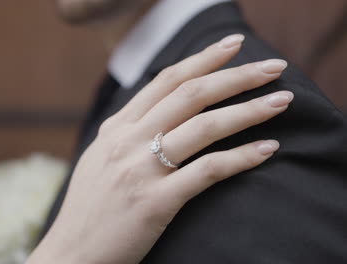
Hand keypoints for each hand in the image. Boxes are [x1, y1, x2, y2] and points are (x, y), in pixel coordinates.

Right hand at [27, 34, 291, 263]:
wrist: (71, 253)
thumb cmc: (90, 208)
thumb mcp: (100, 158)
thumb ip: (127, 132)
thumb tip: (159, 112)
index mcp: (116, 128)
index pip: (165, 81)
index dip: (202, 59)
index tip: (232, 46)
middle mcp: (127, 141)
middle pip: (190, 94)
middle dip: (236, 76)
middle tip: (272, 66)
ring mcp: (140, 170)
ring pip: (203, 126)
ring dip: (248, 110)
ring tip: (281, 100)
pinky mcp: (154, 202)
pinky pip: (207, 171)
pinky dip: (241, 157)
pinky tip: (266, 149)